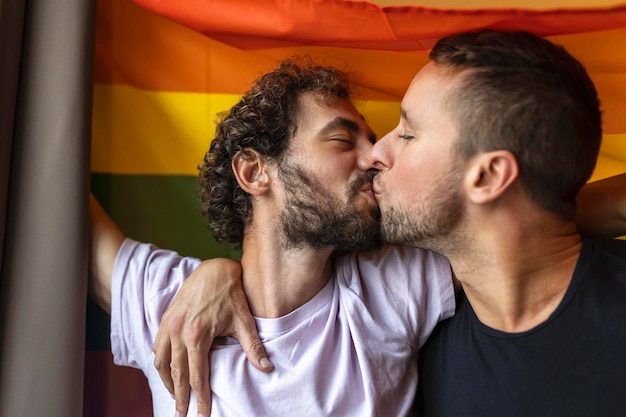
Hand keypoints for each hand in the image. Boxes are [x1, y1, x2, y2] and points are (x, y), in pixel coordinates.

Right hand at [152, 258, 272, 416]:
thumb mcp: (244, 320)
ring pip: (161, 362)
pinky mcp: (166, 318)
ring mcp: (169, 325)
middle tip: (181, 414)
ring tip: (174, 396)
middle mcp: (179, 332)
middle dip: (179, 396)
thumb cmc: (231, 294)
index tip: (202, 413)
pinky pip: (157, 346)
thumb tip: (267, 368)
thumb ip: (253, 347)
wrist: (214, 270)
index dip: (200, 397)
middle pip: (175, 373)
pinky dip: (160, 362)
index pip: (197, 376)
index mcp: (198, 335)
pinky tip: (166, 371)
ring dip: (166, 382)